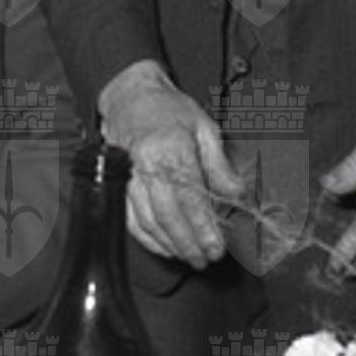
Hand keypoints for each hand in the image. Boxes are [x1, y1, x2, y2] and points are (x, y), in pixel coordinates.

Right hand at [97, 60, 242, 267]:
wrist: (130, 95)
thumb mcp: (204, 128)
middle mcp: (146, 166)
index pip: (190, 199)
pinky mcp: (119, 185)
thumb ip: (220, 165)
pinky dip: (148, 238)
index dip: (204, 228)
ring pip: (149, 222)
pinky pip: (131, 219)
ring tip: (191, 258)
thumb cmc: (169, 109)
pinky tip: (165, 247)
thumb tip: (237, 196)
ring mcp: (129, 177)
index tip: (218, 247)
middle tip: (206, 260)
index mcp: (171, 150)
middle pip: (169, 216)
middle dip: (189, 243)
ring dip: (171, 245)